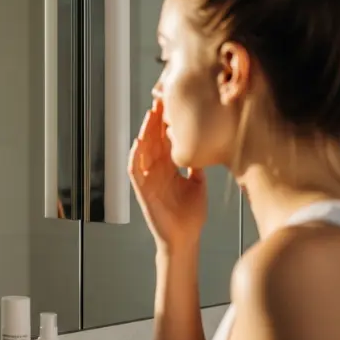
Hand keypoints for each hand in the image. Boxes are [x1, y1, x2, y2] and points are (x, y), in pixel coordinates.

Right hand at [128, 99, 206, 255]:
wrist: (185, 238)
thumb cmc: (191, 215)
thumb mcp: (198, 184)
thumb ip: (197, 166)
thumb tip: (205, 148)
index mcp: (168, 168)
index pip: (165, 140)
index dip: (167, 123)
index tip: (173, 104)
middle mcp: (156, 171)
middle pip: (153, 140)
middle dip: (155, 121)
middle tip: (160, 100)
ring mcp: (148, 180)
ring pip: (143, 151)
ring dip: (144, 132)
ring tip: (149, 116)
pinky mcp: (142, 191)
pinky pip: (135, 171)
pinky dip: (135, 156)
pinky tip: (139, 143)